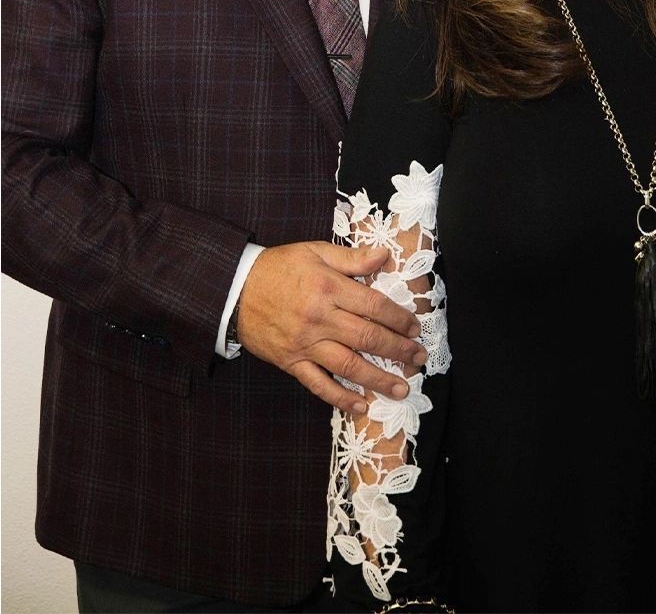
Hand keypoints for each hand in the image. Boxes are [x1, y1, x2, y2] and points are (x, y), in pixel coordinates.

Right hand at [237, 241, 426, 413]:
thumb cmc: (278, 267)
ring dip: (378, 379)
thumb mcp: (315, 252)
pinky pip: (318, 384)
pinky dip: (340, 398)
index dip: (398, 319)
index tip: (415, 328)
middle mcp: (319, 318)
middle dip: (398, 350)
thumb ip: (351, 258)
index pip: (374, 306)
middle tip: (418, 359)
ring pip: (348, 366)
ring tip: (401, 388)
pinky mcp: (291, 362)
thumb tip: (384, 257)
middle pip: (367, 338)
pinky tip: (360, 405)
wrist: (234, 289)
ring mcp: (305, 344)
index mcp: (328, 288)